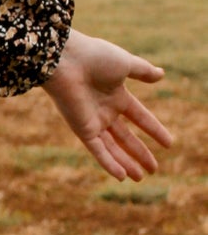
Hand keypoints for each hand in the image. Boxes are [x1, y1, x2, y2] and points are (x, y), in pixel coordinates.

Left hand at [42, 28, 171, 181]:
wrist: (66, 60)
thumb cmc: (94, 57)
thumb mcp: (125, 63)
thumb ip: (142, 71)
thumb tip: (162, 74)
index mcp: (116, 95)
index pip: (139, 117)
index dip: (154, 129)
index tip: (169, 143)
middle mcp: (104, 111)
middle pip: (126, 137)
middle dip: (140, 153)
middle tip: (154, 169)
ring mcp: (93, 121)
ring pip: (113, 148)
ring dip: (127, 163)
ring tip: (141, 177)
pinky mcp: (82, 129)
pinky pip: (98, 150)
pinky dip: (109, 163)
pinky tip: (122, 176)